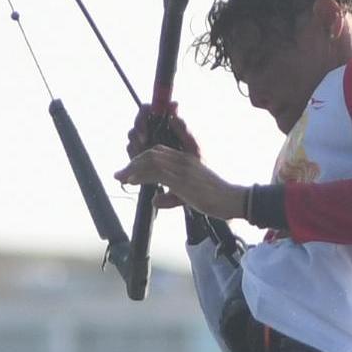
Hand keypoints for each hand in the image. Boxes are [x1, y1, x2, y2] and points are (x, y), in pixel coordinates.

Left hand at [115, 144, 243, 219]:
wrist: (231, 199)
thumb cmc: (214, 197)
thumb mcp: (190, 195)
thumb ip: (172, 196)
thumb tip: (155, 200)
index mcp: (185, 158)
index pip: (159, 151)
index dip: (141, 158)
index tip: (129, 169)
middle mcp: (183, 159)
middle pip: (152, 153)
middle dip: (133, 162)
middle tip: (120, 174)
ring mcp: (182, 168)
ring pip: (151, 161)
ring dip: (133, 169)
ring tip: (121, 177)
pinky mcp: (182, 179)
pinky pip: (156, 173)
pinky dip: (141, 176)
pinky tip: (131, 181)